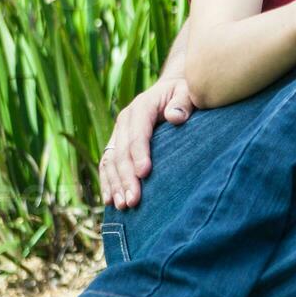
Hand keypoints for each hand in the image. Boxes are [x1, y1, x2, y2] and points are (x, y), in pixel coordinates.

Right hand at [99, 76, 194, 209]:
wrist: (171, 91)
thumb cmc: (184, 94)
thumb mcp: (188, 92)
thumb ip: (183, 103)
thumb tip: (175, 117)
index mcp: (142, 106)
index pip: (138, 132)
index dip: (139, 153)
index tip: (145, 173)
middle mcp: (125, 120)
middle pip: (121, 151)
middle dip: (126, 176)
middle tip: (134, 200)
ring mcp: (119, 133)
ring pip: (110, 160)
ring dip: (114, 184)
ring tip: (123, 205)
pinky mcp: (117, 144)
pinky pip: (107, 165)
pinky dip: (107, 182)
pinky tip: (110, 201)